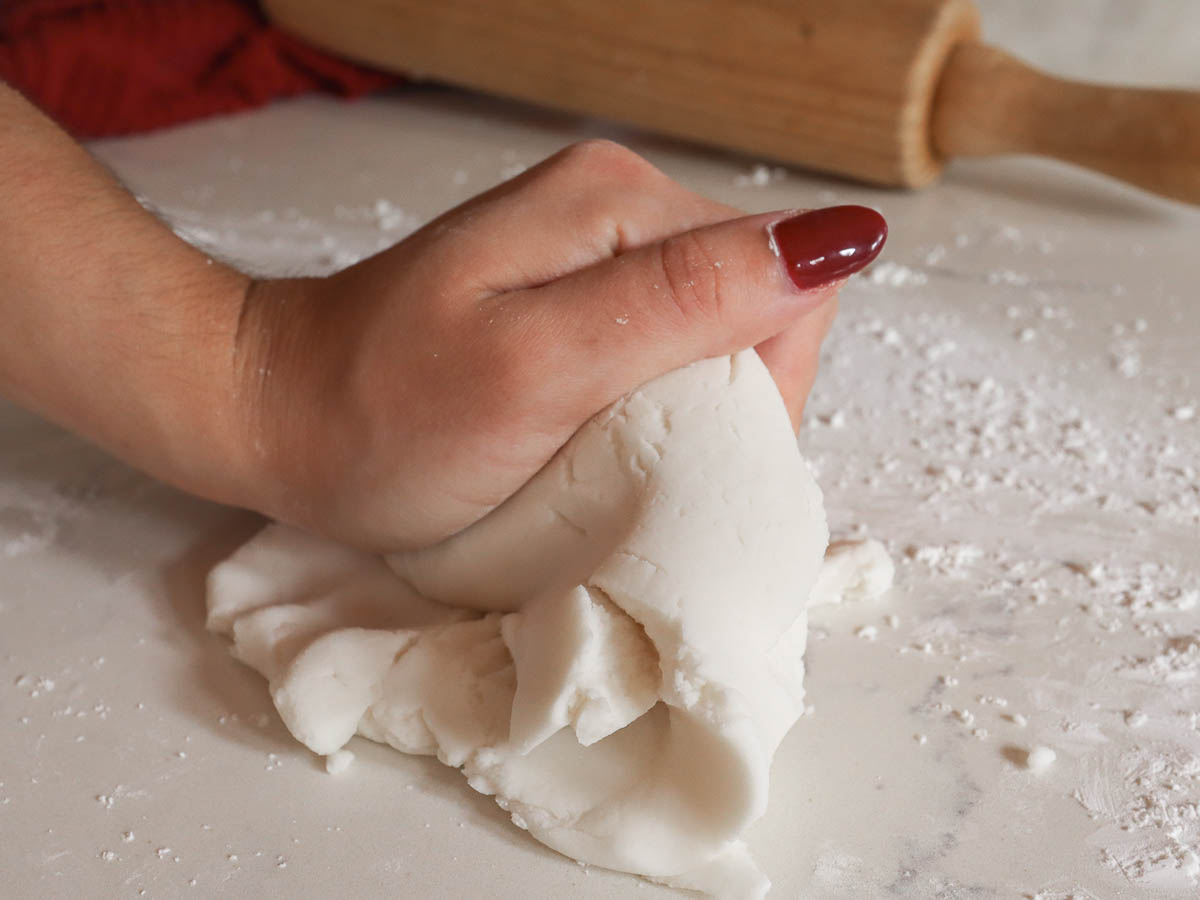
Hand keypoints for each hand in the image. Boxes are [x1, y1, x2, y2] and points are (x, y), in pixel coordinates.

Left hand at [232, 141, 885, 549]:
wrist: (277, 415)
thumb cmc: (385, 415)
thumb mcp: (538, 368)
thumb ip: (684, 301)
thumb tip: (841, 238)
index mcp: (624, 203)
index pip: (788, 278)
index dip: (768, 384)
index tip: (690, 458)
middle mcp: (621, 206)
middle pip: (759, 305)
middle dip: (729, 403)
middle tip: (643, 472)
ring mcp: (594, 248)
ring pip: (716, 335)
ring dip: (691, 412)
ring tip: (614, 463)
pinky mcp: (570, 292)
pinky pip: (663, 348)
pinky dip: (652, 407)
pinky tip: (600, 442)